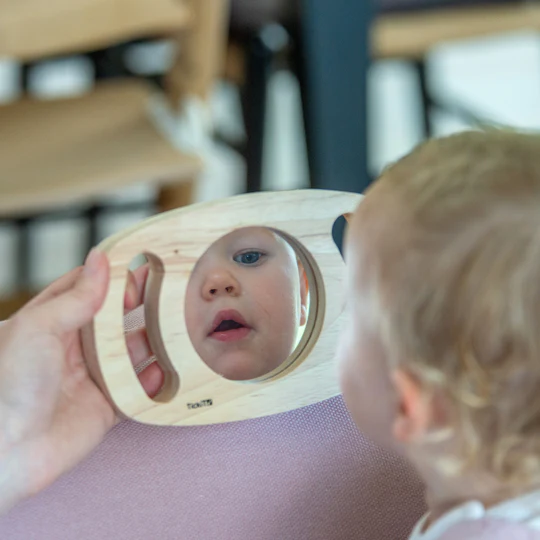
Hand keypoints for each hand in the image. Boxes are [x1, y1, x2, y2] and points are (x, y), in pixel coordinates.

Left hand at [0, 250, 159, 513]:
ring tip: (177, 325)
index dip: (113, 278)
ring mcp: (91, 376)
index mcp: (51, 323)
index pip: (88, 290)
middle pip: (115, 319)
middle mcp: (73, 348)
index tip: (139, 267)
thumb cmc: (8, 386)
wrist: (5, 452)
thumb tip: (100, 259)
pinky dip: (153, 379)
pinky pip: (136, 388)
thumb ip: (75, 296)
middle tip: (169, 290)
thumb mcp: (38, 328)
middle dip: (140, 305)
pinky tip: (170, 367)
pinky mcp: (105, 406)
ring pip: (130, 351)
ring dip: (152, 340)